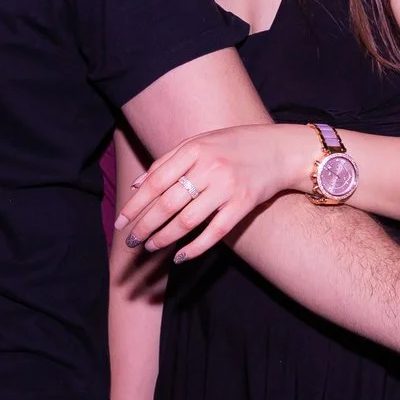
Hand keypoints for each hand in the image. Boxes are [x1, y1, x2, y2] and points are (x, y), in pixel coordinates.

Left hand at [113, 123, 311, 258]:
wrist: (280, 150)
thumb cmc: (235, 145)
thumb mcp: (200, 142)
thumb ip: (167, 161)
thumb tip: (136, 186)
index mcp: (194, 149)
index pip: (155, 182)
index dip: (134, 205)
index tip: (119, 223)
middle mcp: (209, 167)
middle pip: (167, 203)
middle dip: (144, 226)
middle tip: (130, 241)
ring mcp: (227, 187)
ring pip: (187, 220)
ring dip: (164, 238)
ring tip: (150, 247)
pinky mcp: (243, 205)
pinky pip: (214, 232)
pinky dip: (195, 248)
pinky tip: (180, 257)